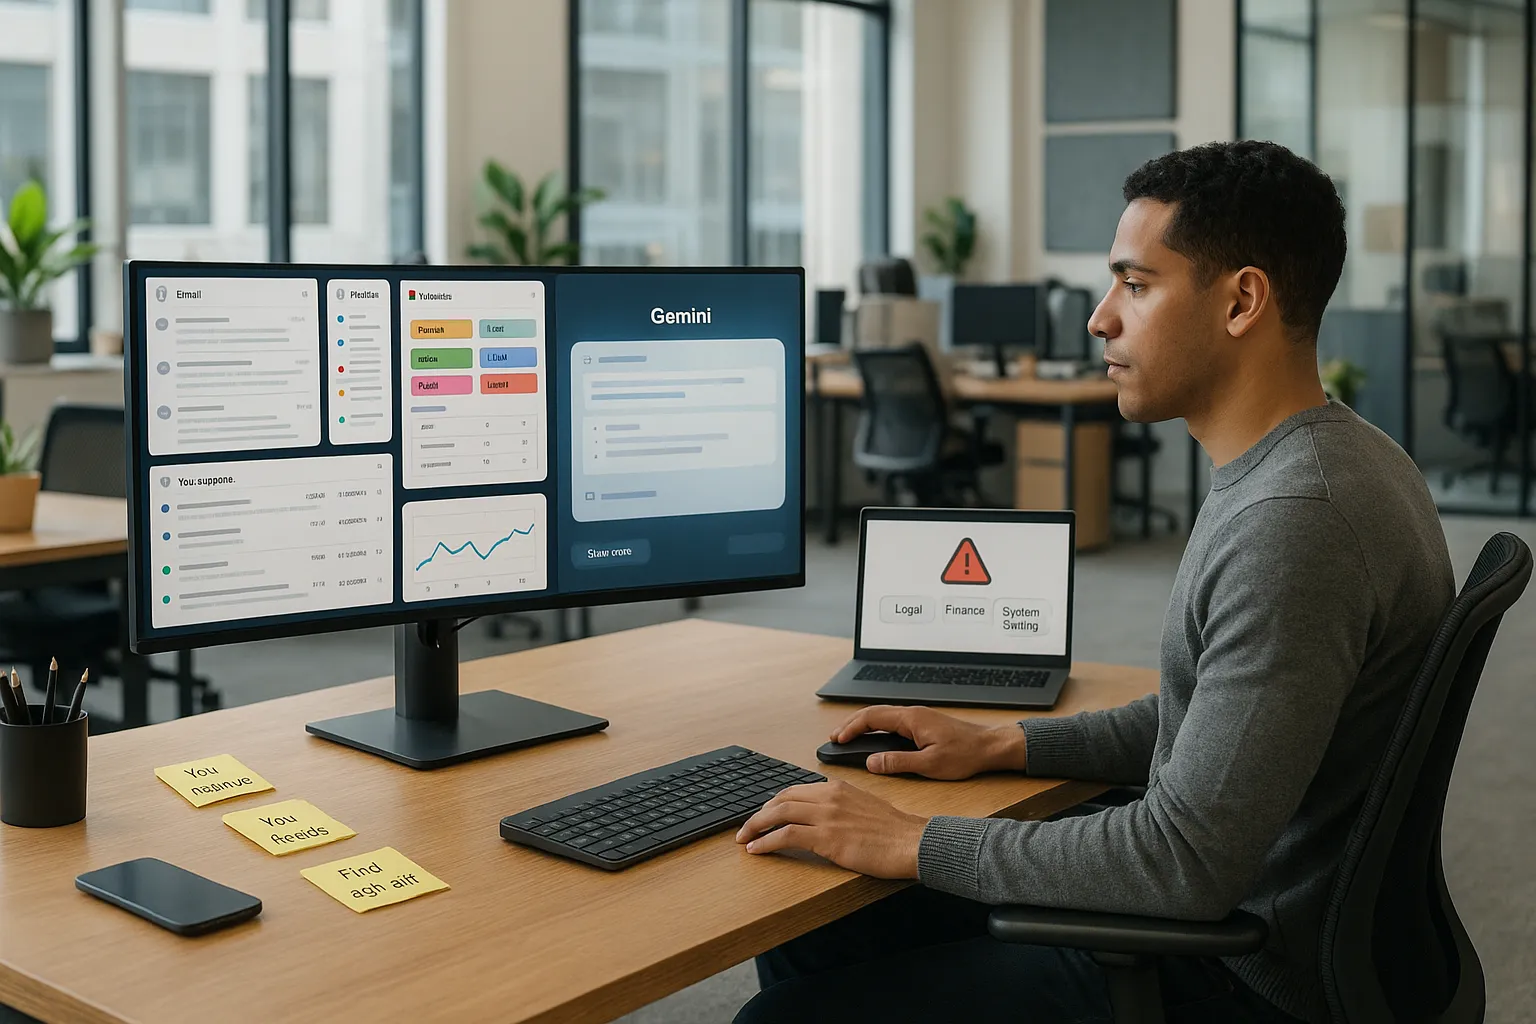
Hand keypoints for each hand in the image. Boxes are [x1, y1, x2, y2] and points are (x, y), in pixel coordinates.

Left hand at [735, 780, 926, 877]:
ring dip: (755, 826)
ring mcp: (826, 816)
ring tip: (743, 839)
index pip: (795, 790)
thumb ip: (842, 806)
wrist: (911, 841)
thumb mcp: (865, 806)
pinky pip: (786, 836)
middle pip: (781, 799)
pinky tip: (757, 850)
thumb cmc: (894, 830)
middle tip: (746, 827)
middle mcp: (828, 797)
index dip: (774, 802)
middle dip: (759, 813)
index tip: (763, 814)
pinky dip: (766, 842)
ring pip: (778, 814)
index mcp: (837, 787)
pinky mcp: (826, 838)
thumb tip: (824, 817)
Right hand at [832, 705, 1026, 779]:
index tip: (837, 739)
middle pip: (873, 713)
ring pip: (882, 717)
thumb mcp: (929, 764)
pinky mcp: (923, 724)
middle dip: (851, 724)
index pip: (872, 718)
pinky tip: (872, 738)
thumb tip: (872, 762)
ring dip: (863, 725)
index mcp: (911, 719)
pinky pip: (892, 722)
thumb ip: (898, 762)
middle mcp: (913, 714)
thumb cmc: (965, 754)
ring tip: (847, 738)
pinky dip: (876, 728)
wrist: (990, 746)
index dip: (851, 728)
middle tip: (834, 738)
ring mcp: (918, 717)